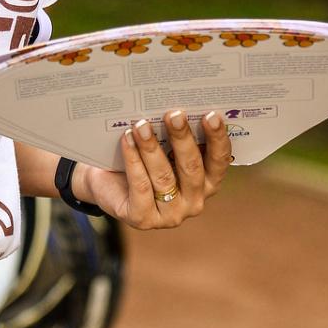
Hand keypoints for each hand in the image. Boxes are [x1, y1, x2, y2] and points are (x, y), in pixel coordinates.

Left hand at [77, 109, 230, 228]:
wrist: (107, 183)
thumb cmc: (143, 160)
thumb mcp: (165, 148)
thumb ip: (176, 136)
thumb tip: (178, 109)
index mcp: (208, 183)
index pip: (219, 161)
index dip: (217, 139)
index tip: (212, 115)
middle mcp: (194, 202)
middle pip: (192, 168)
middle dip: (183, 138)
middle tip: (174, 114)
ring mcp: (170, 215)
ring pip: (164, 177)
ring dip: (152, 147)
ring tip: (142, 125)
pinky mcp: (143, 219)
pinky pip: (140, 186)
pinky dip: (133, 160)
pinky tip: (127, 140)